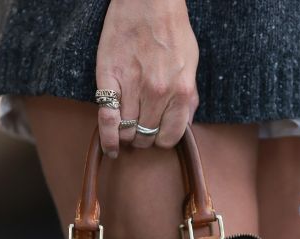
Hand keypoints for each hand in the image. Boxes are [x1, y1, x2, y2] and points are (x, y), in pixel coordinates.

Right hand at [95, 0, 198, 154]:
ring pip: (127, 132)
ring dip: (127, 136)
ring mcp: (133, 86)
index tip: (157, 134)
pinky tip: (111, 148)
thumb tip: (184, 122)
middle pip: (146, 136)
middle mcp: (158, 93)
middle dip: (143, 137)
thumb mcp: (191, 63)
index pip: (170, 137)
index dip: (162, 139)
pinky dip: (108, 138)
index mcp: (181, 91)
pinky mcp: (110, 78)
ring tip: (125, 131)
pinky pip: (108, 118)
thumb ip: (188, 96)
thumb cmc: (171, 28)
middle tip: (139, 128)